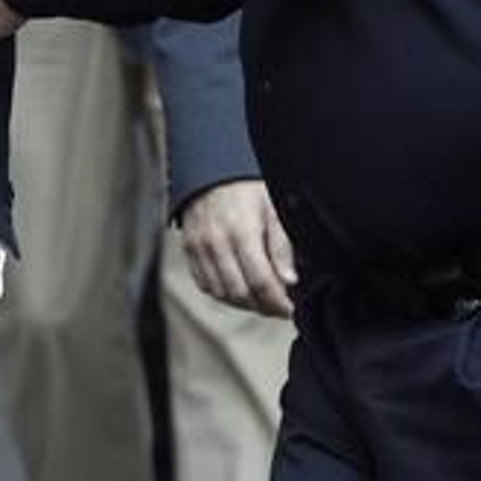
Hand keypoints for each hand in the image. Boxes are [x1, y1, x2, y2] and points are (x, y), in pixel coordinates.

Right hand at [179, 179, 296, 318]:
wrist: (212, 170)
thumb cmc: (248, 190)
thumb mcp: (273, 210)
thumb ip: (282, 246)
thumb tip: (289, 280)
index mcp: (242, 232)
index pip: (260, 282)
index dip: (278, 302)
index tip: (290, 309)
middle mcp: (216, 242)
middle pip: (240, 293)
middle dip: (263, 306)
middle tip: (279, 306)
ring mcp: (199, 248)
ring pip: (222, 294)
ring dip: (244, 303)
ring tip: (261, 299)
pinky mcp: (189, 250)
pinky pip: (205, 285)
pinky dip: (223, 294)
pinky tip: (239, 289)